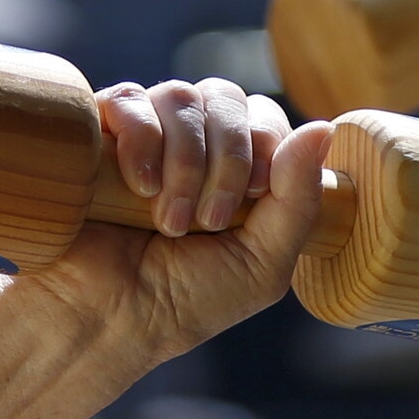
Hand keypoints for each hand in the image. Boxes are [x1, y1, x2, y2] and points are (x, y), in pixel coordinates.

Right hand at [15, 84, 330, 366]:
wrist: (106, 322)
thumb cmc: (184, 304)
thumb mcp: (262, 265)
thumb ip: (298, 200)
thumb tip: (322, 127)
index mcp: (234, 171)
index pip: (263, 116)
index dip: (265, 145)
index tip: (253, 199)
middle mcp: (190, 145)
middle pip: (227, 97)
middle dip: (229, 158)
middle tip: (209, 220)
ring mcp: (143, 135)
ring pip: (180, 96)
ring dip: (186, 161)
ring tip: (169, 221)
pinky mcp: (96, 133)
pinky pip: (128, 99)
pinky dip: (142, 140)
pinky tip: (139, 188)